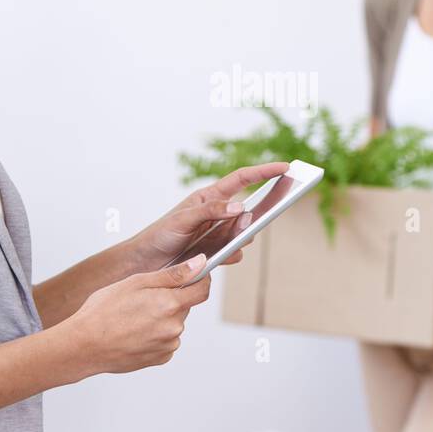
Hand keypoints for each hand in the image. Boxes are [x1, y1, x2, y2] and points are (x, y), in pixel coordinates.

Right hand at [70, 254, 212, 373]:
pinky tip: (134, 333)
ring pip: (173, 324)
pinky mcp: (160, 358)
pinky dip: (155, 336)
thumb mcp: (136, 282)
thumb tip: (200, 263)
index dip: (199, 280)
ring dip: (161, 319)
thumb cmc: (103, 312)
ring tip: (133, 318)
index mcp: (170, 304)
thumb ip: (173, 274)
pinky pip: (165, 341)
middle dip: (170, 300)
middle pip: (184, 307)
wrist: (84, 345)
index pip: (202, 289)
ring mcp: (168, 345)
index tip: (192, 276)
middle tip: (142, 299)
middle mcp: (174, 327)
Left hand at [126, 162, 290, 272]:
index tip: (286, 167)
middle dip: (258, 213)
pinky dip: (232, 254)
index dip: (265, 172)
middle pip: (249, 208)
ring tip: (227, 242)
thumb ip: (212, 211)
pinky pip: (236, 252)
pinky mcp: (218, 252)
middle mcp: (218, 213)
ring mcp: (220, 233)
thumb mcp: (183, 218)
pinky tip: (223, 257)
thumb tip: (241, 207)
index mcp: (210, 196)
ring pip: (245, 232)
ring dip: (241, 237)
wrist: (146, 263)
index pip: (243, 179)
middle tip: (260, 217)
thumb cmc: (160, 234)